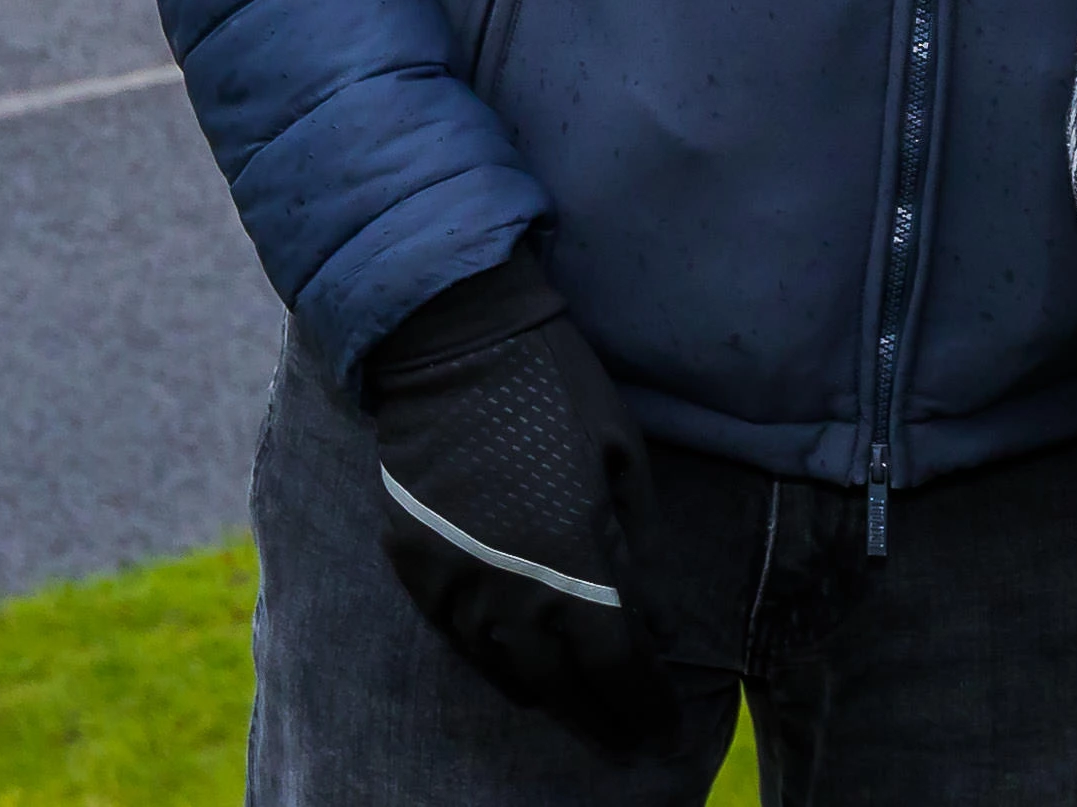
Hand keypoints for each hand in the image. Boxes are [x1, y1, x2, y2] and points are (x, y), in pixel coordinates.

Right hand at [352, 249, 677, 754]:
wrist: (453, 343)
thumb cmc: (556, 389)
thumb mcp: (624, 460)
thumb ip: (635, 548)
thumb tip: (647, 616)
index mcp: (576, 560)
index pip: (617, 667)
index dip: (643, 706)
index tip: (661, 727)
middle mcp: (512, 590)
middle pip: (560, 688)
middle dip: (599, 717)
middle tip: (624, 733)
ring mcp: (454, 583)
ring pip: (503, 672)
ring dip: (544, 691)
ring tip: (572, 699)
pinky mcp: (414, 567)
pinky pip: (456, 636)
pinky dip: (491, 654)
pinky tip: (514, 655)